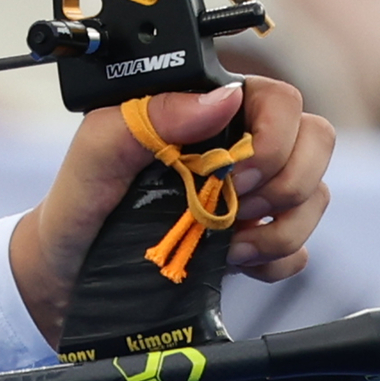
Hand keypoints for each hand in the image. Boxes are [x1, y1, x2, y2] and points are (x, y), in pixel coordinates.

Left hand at [8, 77, 333, 344]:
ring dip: (281, 226)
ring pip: (315, 195)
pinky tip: (235, 263)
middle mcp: (235, 149)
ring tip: (228, 242)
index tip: (230, 173)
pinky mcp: (253, 244)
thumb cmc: (76, 209)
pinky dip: (276, 260)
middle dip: (283, 182)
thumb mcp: (95, 156)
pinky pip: (301, 248)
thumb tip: (220, 100)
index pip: (278, 100)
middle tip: (231, 206)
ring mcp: (249, 198)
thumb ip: (149, 117)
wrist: (63, 280)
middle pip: (315, 142)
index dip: (271, 137)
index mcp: (201, 115)